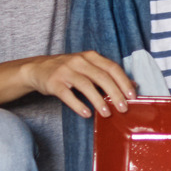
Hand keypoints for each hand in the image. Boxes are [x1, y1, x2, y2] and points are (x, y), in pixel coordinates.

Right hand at [22, 51, 136, 117]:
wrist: (38, 68)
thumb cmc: (68, 69)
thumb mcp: (89, 67)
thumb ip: (109, 75)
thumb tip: (133, 85)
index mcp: (90, 56)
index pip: (112, 68)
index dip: (124, 82)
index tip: (132, 96)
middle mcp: (79, 61)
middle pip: (101, 77)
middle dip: (115, 94)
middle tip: (123, 108)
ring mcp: (65, 71)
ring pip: (86, 85)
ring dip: (98, 101)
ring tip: (106, 114)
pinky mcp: (54, 83)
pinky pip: (67, 95)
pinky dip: (78, 105)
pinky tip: (87, 114)